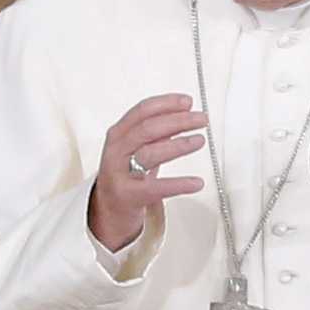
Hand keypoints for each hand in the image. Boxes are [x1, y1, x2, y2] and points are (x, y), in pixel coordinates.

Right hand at [88, 92, 206, 254]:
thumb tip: (184, 114)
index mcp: (118, 133)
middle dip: (178, 121)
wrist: (108, 207)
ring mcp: (120, 173)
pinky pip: (156, 188)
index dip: (166, 103)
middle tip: (201, 119)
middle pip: (148, 129)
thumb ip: (155, 132)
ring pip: (150, 154)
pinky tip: (196, 182)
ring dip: (178, 145)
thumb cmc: (125, 173)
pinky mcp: (129, 195)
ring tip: (199, 141)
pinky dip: (179, 184)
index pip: (142, 111)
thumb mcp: (135, 147)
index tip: (188, 102)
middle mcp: (116, 150)